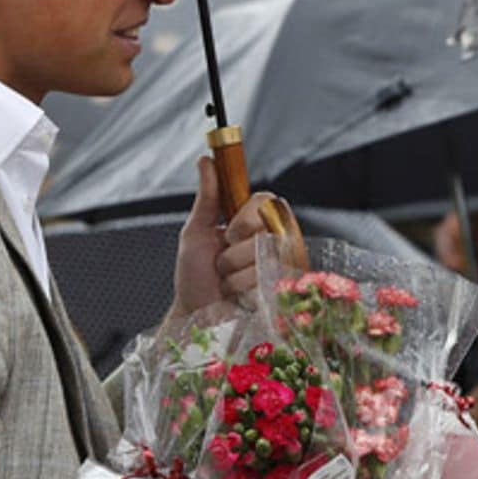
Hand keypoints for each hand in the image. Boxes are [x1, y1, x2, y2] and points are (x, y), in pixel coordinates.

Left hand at [167, 157, 284, 320]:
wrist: (195, 316)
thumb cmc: (195, 278)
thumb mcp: (196, 232)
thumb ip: (208, 198)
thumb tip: (207, 162)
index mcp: (254, 224)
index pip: (268, 201)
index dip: (248, 216)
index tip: (229, 231)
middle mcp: (272, 241)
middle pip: (268, 226)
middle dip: (235, 248)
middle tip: (223, 262)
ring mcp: (279, 266)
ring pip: (263, 255)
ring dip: (233, 272)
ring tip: (227, 282)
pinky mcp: (282, 291)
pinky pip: (263, 278)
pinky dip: (240, 288)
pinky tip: (236, 297)